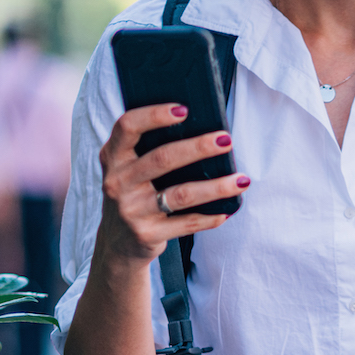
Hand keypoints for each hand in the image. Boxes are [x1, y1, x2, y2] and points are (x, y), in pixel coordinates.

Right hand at [95, 104, 250, 267]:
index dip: (155, 115)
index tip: (184, 109)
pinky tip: (227, 211)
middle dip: (198, 147)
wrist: (118, 244)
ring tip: (241, 180)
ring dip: (216, 187)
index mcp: (112, 157)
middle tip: (226, 140)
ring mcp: (131, 210)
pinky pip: (186, 224)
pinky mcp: (146, 234)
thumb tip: (199, 131)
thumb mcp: (129, 170)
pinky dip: (210, 218)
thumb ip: (149, 151)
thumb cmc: (134, 196)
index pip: (128, 126)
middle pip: (162, 158)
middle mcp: (118, 181)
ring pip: (181, 194)